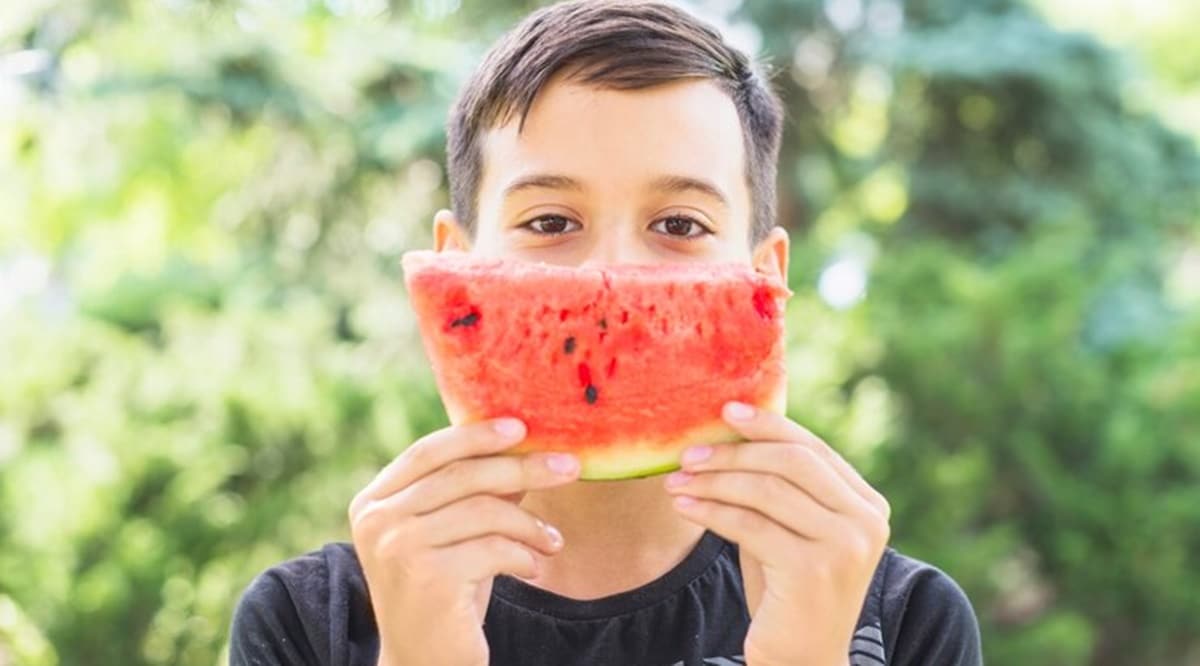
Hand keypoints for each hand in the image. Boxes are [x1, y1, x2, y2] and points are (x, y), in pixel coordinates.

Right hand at [348, 419, 580, 665]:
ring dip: (530, 524)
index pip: (428, 452)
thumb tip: (523, 445)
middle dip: (524, 467)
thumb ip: (474, 491)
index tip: (522, 427)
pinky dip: (524, 555)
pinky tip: (533, 568)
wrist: (424, 664)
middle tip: (570, 467)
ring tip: (553, 542)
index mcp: (373, 502)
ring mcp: (399, 548)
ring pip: (485, 510)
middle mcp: (378, 521)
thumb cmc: (445, 593)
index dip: (476, 435)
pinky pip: (495, 548)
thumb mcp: (455, 535)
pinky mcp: (429, 578)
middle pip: (464, 475)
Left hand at [664, 402, 889, 665]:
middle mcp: (867, 521)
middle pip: (791, 461)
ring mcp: (845, 546)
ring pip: (767, 490)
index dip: (768, 425)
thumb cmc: (788, 591)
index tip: (726, 411)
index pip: (812, 448)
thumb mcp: (788, 530)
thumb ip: (775, 487)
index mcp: (868, 504)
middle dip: (734, 452)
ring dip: (714, 481)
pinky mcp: (813, 571)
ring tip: (677, 481)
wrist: (802, 660)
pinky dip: (711, 511)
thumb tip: (730, 431)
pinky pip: (750, 525)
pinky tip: (684, 506)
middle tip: (688, 453)